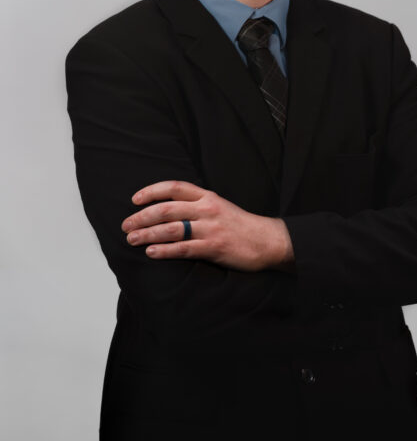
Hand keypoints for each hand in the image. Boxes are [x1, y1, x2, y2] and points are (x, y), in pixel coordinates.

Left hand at [121, 180, 294, 271]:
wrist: (266, 240)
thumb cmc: (239, 225)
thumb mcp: (219, 206)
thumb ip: (196, 204)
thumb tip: (166, 208)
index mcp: (207, 196)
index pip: (174, 187)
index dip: (152, 191)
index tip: (134, 199)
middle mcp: (207, 209)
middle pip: (167, 209)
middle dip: (142, 217)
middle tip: (126, 225)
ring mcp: (210, 228)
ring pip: (172, 229)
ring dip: (148, 234)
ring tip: (132, 240)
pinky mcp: (214, 247)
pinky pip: (184, 248)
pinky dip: (165, 250)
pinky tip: (152, 253)